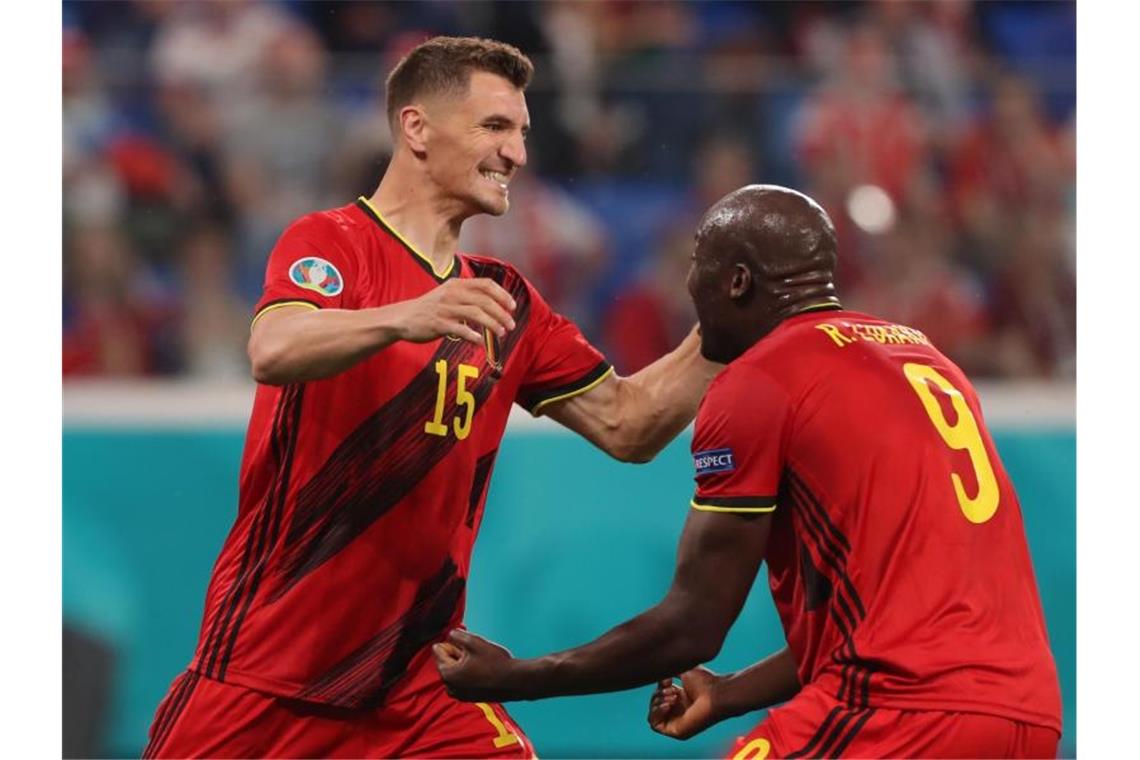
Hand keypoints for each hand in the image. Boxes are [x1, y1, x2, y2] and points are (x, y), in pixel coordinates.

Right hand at [392, 278, 515, 345]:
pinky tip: (480, 342)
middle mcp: (452, 293)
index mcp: (457, 284)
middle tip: (511, 325)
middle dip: (501, 313)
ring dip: (492, 324)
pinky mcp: (438, 324)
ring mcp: (444, 308)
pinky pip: (460, 329)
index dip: (502, 294)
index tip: (513, 306)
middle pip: (484, 300)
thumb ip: (468, 295)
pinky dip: (473, 335)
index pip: (486, 284)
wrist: (403, 317)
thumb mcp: (448, 294)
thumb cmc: (430, 308)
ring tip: (501, 333)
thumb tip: (495, 302)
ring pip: (475, 313)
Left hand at [433, 629, 520, 701]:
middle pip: (446, 661)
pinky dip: (470, 674)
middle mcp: (450, 687)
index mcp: (447, 673)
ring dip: (464, 663)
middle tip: (476, 652)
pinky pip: (463, 681)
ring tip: (481, 662)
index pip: (438, 650)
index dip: (452, 643)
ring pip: (456, 671)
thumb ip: (456, 635)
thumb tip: (450, 635)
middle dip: (458, 653)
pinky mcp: (470, 698)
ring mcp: (460, 695)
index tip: (466, 645)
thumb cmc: (495, 663)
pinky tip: (484, 671)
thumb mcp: (473, 642)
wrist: (514, 681)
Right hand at [648, 666, 719, 739]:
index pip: (659, 694)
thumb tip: (659, 666)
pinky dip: (657, 713)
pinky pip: (655, 725)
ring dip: (657, 703)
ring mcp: (677, 722)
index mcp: (681, 698)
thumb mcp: (685, 671)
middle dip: (658, 694)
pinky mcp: (676, 731)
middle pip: (654, 703)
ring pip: (653, 714)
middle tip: (672, 689)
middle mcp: (678, 711)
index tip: (669, 679)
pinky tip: (668, 705)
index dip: (660, 686)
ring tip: (673, 697)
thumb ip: (671, 669)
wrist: (717, 695)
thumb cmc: (706, 683)